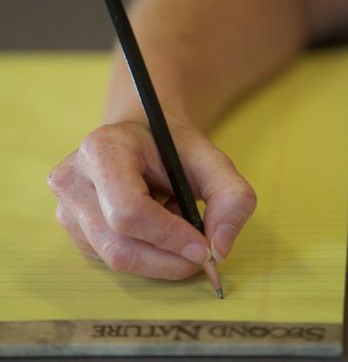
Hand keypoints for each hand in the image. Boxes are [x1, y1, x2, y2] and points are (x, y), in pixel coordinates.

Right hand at [47, 117, 255, 279]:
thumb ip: (232, 198)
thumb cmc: (172, 147)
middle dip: (167, 259)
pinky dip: (143, 253)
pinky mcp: (70, 227)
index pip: (128, 210)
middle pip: (119, 246)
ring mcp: (66, 206)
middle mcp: (72, 178)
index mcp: (101, 150)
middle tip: (200, 252)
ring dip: (157, 255)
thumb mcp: (212, 160)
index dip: (169, 237)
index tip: (203, 248)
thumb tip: (219, 251)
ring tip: (172, 222)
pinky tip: (152, 227)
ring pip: (115, 259)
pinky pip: (110, 260)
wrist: (139, 136)